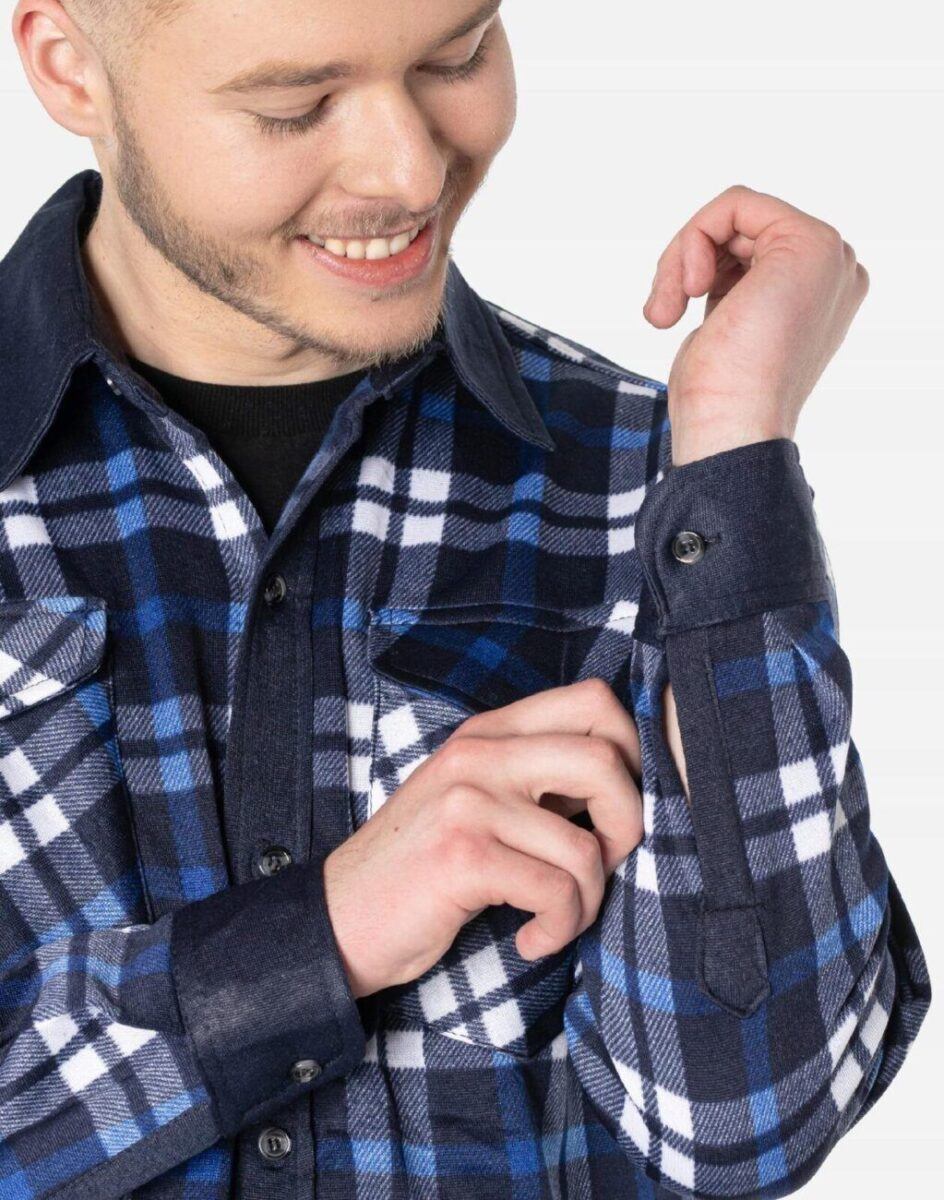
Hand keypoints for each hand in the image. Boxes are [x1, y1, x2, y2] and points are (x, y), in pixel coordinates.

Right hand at [322, 678, 642, 998]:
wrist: (339, 918)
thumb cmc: (419, 867)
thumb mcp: (472, 798)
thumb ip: (533, 778)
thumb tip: (625, 782)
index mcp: (488, 733)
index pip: (593, 700)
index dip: (632, 751)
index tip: (614, 806)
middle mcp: (479, 754)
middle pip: (605, 758)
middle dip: (627, 823)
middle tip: (602, 864)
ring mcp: (470, 802)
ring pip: (586, 845)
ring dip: (586, 900)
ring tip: (555, 919)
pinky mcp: (464, 856)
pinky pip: (556, 891)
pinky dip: (559, 928)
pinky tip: (531, 939)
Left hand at [643, 184, 869, 464]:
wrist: (733, 427)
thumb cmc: (720, 397)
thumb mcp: (727, 325)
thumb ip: (737, 290)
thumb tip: (713, 275)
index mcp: (820, 294)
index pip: (748, 246)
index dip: (699, 270)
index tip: (672, 314)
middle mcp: (835, 270)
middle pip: (738, 227)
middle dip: (684, 262)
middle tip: (662, 313)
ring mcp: (828, 256)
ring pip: (730, 215)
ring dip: (680, 258)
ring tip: (667, 310)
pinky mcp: (809, 242)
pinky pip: (733, 204)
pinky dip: (691, 240)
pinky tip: (687, 290)